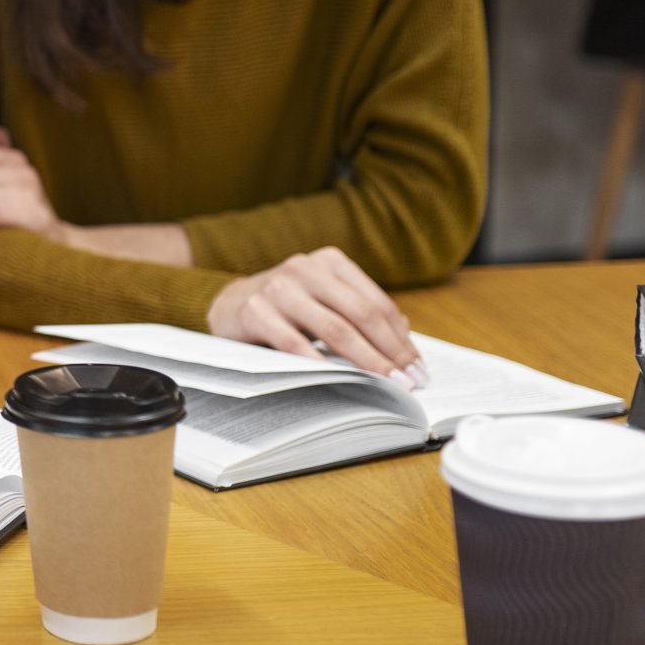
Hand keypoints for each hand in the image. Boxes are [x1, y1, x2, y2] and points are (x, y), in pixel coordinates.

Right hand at [207, 246, 427, 383]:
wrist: (228, 304)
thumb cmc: (286, 307)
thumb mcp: (323, 299)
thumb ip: (359, 311)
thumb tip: (403, 338)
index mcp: (328, 262)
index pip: (375, 303)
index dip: (401, 338)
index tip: (416, 367)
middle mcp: (305, 269)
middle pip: (361, 314)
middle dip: (390, 352)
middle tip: (410, 380)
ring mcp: (278, 288)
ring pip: (335, 329)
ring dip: (367, 361)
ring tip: (387, 383)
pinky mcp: (255, 312)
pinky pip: (295, 344)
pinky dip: (321, 364)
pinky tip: (340, 380)